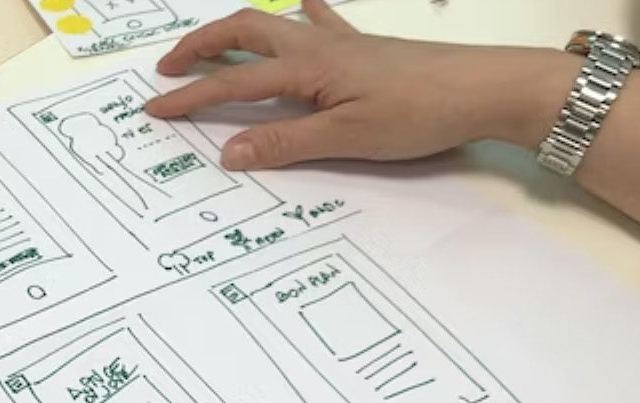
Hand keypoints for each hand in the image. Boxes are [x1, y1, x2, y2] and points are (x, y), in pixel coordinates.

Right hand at [145, 4, 579, 169]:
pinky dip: (301, 12)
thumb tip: (228, 151)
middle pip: (244, 31)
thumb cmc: (420, 113)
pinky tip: (301, 2)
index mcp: (306, 69)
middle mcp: (317, 46)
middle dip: (201, 47)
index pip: (232, 84)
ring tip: (212, 42)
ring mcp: (342, 42)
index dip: (190, 98)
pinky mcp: (366, 47)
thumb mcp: (347, 139)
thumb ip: (285, 144)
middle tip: (169, 68)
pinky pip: (323, 21)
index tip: (154, 110)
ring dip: (237, 30)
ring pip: (275, 24)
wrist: (485, 87)